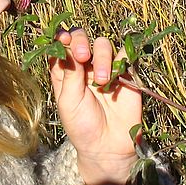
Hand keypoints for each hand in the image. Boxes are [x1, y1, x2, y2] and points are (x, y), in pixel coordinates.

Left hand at [50, 28, 141, 184]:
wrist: (108, 146)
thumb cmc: (82, 126)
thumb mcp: (68, 101)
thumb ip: (69, 74)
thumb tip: (67, 46)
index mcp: (65, 72)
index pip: (60, 46)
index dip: (61, 38)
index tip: (63, 39)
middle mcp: (84, 66)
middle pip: (81, 38)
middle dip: (81, 41)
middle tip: (83, 55)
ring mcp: (105, 67)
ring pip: (103, 44)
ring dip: (101, 57)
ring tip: (101, 80)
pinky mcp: (125, 73)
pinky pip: (125, 55)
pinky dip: (121, 59)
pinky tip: (116, 77)